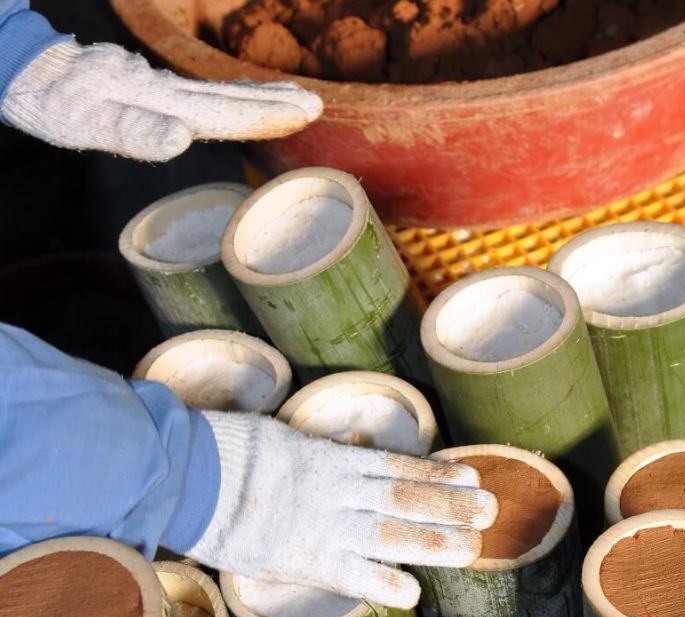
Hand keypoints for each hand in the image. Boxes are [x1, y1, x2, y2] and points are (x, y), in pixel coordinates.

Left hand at [0, 40, 321, 160]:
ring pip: (218, 93)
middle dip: (274, 104)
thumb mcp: (86, 122)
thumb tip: (181, 138)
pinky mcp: (149, 90)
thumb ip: (132, 131)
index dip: (266, 114)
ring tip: (294, 102)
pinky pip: (200, 93)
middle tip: (315, 106)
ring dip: (257, 98)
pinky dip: (227, 95)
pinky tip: (237, 99)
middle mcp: (166, 93)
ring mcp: (159, 89)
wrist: (29, 70)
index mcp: (161, 104)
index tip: (306, 111)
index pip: (224, 112)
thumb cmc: (54, 102)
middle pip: (229, 99)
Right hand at [184, 414, 497, 609]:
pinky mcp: (301, 556)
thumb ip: (316, 454)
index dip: (435, 474)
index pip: (396, 466)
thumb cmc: (225, 455)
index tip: (468, 475)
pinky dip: (382, 583)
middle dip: (450, 505)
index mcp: (329, 459)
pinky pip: (350, 574)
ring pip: (391, 532)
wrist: (186, 473)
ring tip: (473, 548)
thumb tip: (348, 450)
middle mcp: (336, 489)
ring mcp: (322, 523)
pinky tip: (412, 594)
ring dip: (434, 541)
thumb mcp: (278, 441)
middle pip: (405, 498)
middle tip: (490, 509)